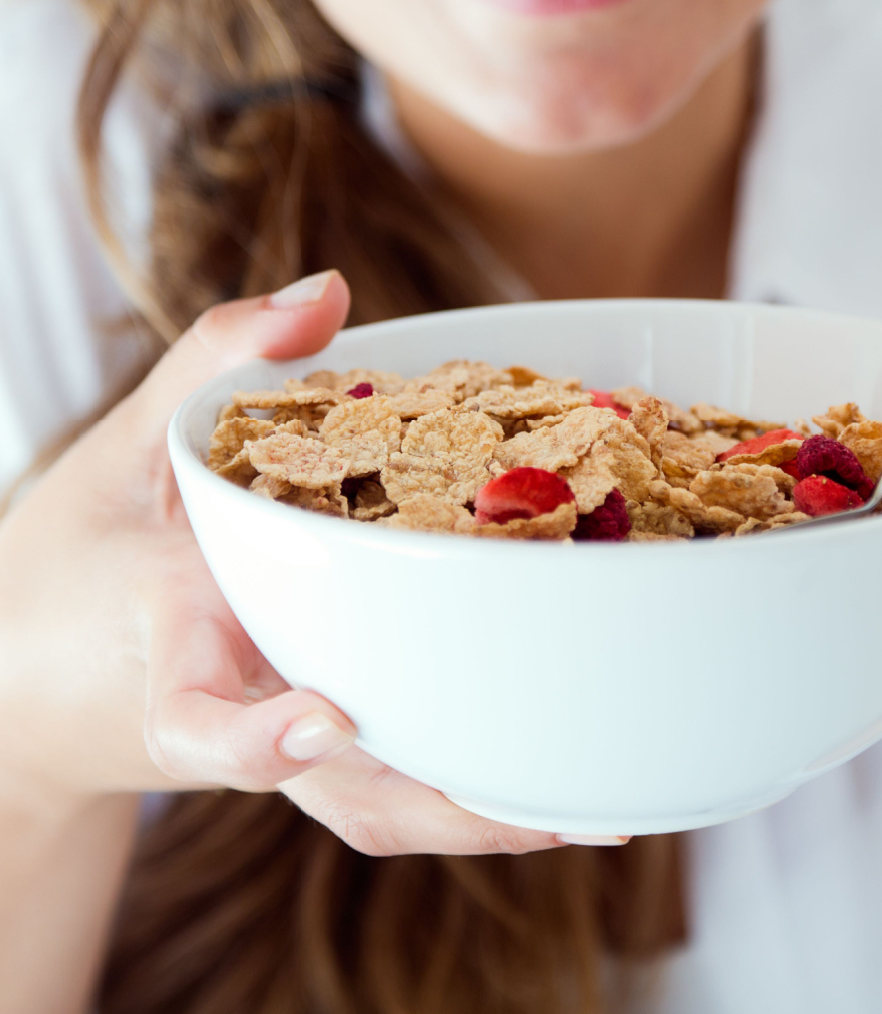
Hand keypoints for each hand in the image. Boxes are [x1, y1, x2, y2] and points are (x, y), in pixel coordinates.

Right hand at [0, 271, 566, 854]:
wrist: (41, 658)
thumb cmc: (83, 558)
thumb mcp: (127, 447)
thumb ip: (216, 363)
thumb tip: (330, 292)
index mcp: (172, 649)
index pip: (194, 718)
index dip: (255, 737)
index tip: (324, 719)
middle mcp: (240, 711)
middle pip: (337, 793)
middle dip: (448, 808)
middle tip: (566, 810)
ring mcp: (280, 735)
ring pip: (380, 803)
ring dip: (483, 815)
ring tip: (600, 811)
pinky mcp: (311, 737)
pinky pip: (390, 772)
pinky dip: (467, 775)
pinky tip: (552, 772)